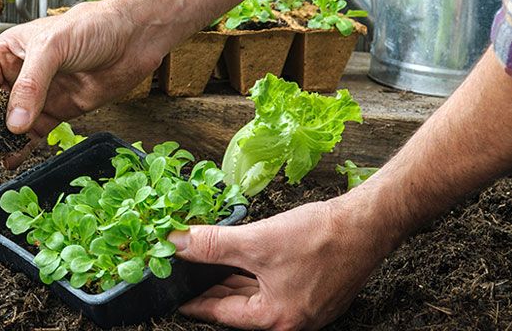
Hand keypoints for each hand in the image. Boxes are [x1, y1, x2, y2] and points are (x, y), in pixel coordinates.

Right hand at [0, 1, 165, 174]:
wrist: (133, 38)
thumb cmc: (93, 26)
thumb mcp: (53, 48)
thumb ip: (31, 85)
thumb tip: (14, 121)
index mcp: (11, 51)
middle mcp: (21, 74)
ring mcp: (40, 95)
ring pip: (11, 125)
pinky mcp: (58, 111)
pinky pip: (34, 134)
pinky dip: (21, 149)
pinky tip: (10, 161)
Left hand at [168, 197, 395, 329]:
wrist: (368, 223)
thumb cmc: (320, 238)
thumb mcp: (256, 242)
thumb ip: (212, 245)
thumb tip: (177, 244)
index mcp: (276, 319)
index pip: (221, 313)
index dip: (195, 302)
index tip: (175, 296)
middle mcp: (292, 320)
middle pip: (239, 306)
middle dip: (212, 289)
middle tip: (186, 276)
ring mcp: (306, 307)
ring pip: (257, 295)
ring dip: (233, 279)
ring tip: (208, 266)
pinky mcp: (316, 290)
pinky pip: (274, 286)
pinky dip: (255, 274)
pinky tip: (241, 259)